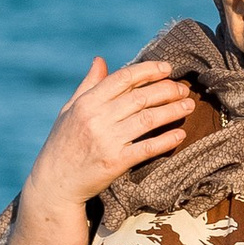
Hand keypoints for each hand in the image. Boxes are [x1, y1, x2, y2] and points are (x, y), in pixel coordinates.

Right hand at [28, 56, 192, 209]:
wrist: (54, 184)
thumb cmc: (62, 144)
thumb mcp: (69, 110)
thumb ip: (88, 85)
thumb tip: (100, 60)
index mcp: (86, 103)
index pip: (123, 78)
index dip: (148, 70)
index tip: (167, 68)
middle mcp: (97, 119)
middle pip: (141, 97)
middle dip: (167, 90)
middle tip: (184, 89)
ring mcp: (107, 141)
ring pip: (148, 119)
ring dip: (173, 110)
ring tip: (189, 105)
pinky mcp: (115, 163)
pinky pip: (147, 148)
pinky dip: (166, 140)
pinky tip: (180, 134)